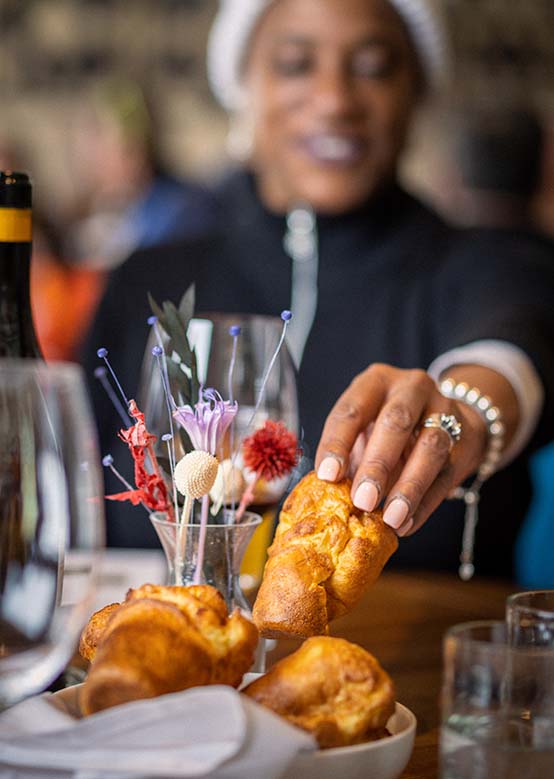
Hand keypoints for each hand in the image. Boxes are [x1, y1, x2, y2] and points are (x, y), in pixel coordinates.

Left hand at [315, 364, 488, 535]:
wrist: (446, 415)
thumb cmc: (388, 425)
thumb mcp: (363, 426)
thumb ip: (348, 454)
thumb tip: (330, 493)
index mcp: (376, 381)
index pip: (352, 409)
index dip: (338, 443)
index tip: (328, 476)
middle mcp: (411, 388)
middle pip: (396, 422)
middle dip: (378, 464)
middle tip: (363, 500)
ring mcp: (444, 409)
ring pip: (430, 448)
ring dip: (409, 487)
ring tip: (391, 518)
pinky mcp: (465, 437)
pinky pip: (447, 474)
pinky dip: (426, 503)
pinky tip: (408, 523)